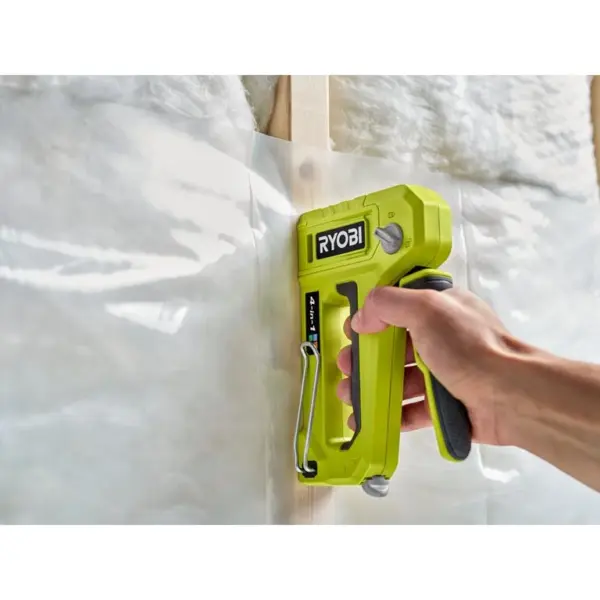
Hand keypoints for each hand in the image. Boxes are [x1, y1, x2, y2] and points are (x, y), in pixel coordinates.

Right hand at [336, 285, 527, 445]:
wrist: (512, 397)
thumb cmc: (471, 348)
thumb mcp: (426, 310)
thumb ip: (388, 304)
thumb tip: (362, 317)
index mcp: (442, 309)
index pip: (401, 306)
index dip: (373, 317)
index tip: (353, 331)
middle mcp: (444, 338)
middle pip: (396, 346)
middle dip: (366, 357)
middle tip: (345, 366)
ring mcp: (447, 372)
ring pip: (402, 378)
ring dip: (374, 386)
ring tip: (349, 396)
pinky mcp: (448, 404)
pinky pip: (414, 408)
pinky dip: (393, 413)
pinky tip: (372, 418)